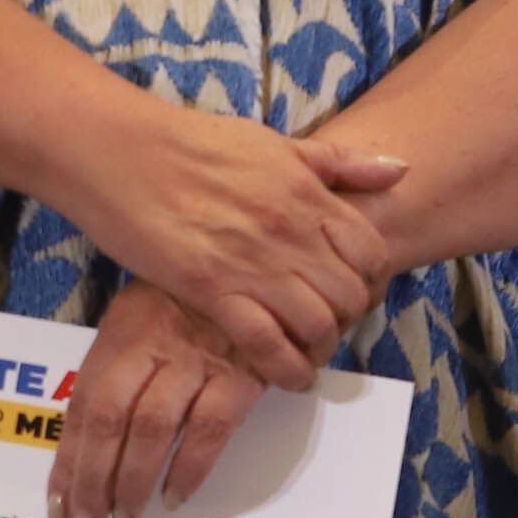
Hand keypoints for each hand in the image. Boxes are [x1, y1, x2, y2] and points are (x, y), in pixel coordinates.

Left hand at [47, 281, 267, 517]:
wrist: (257, 269)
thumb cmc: (189, 302)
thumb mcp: (141, 321)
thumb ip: (118, 369)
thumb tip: (85, 435)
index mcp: (119, 337)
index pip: (82, 406)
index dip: (68, 460)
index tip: (57, 503)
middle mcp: (150, 348)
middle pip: (108, 420)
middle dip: (92, 480)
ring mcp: (195, 361)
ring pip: (152, 427)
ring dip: (134, 480)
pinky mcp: (240, 374)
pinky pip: (210, 427)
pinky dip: (190, 467)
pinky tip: (176, 496)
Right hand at [50, 95, 401, 389]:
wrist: (118, 150)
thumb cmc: (188, 142)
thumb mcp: (271, 142)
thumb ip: (335, 161)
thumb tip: (399, 169)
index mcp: (306, 192)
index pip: (371, 253)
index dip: (369, 281)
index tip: (349, 290)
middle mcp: (289, 230)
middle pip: (350, 296)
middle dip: (344, 319)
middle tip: (324, 324)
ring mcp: (252, 261)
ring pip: (317, 325)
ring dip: (317, 347)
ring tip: (304, 352)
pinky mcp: (212, 289)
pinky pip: (267, 345)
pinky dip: (285, 369)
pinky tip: (284, 376)